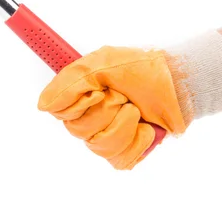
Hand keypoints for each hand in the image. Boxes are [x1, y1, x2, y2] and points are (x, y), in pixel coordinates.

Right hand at [38, 31, 221, 169]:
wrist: (177, 83)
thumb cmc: (142, 70)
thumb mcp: (101, 63)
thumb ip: (69, 82)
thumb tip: (44, 104)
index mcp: (81, 95)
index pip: (60, 111)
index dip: (79, 103)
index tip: (96, 90)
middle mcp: (91, 116)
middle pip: (79, 131)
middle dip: (106, 110)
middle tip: (122, 95)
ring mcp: (109, 135)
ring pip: (100, 146)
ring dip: (123, 124)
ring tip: (135, 109)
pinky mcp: (127, 150)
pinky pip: (119, 158)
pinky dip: (136, 140)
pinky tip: (144, 126)